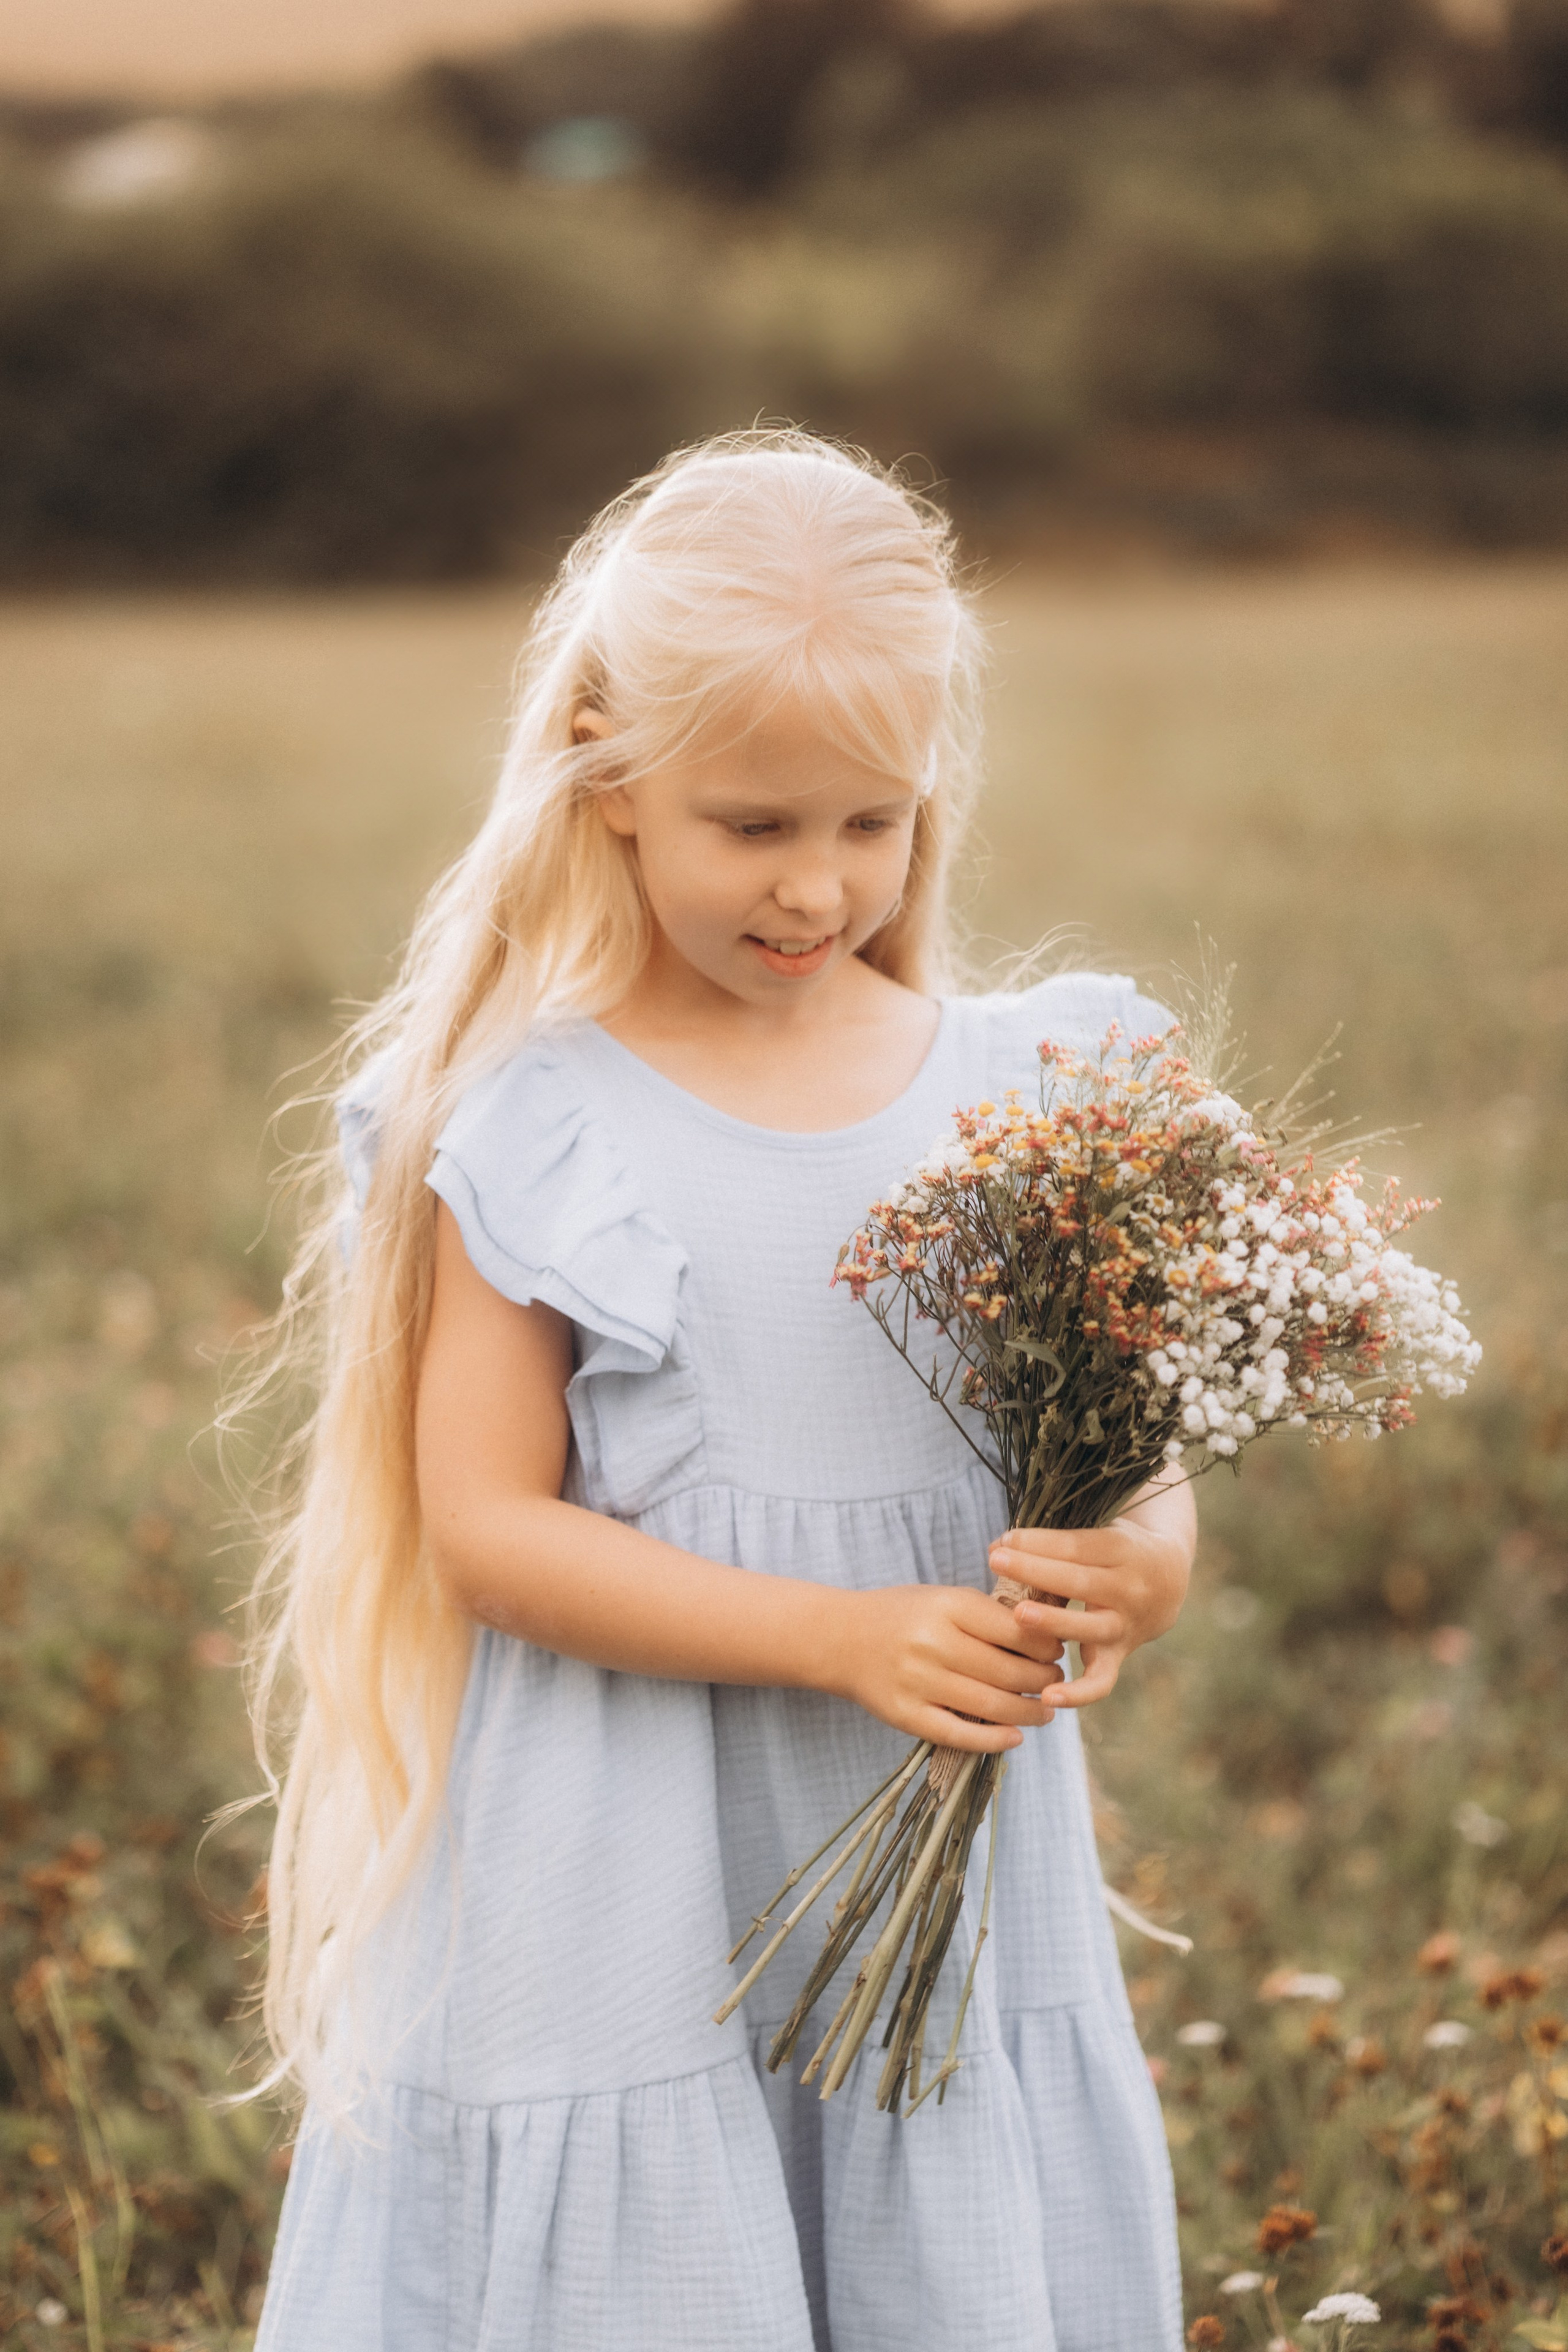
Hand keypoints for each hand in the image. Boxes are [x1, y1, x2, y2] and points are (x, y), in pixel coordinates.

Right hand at [828, 1583, 1065, 1753]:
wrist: (839, 1639)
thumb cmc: (902, 1616)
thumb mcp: (942, 1598)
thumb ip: (986, 1616)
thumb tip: (1044, 1641)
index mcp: (946, 1606)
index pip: (1015, 1630)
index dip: (1045, 1645)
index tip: (1056, 1650)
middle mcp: (933, 1643)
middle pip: (1009, 1671)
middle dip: (1043, 1680)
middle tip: (1055, 1681)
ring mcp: (919, 1682)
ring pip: (993, 1706)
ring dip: (1029, 1712)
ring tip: (1044, 1710)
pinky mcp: (907, 1716)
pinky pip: (961, 1735)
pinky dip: (995, 1740)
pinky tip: (1015, 1736)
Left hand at [987, 1508, 1192, 1710]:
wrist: (1169, 1582)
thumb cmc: (1116, 1551)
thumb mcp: (1099, 1534)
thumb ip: (1055, 1542)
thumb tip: (997, 1547)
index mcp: (1123, 1550)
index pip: (1077, 1546)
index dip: (1039, 1543)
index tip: (1002, 1540)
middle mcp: (1130, 1589)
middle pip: (1080, 1581)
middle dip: (1035, 1570)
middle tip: (996, 1562)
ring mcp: (1126, 1626)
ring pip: (1089, 1628)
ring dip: (1053, 1622)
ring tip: (1018, 1615)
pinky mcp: (1119, 1656)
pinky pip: (1101, 1681)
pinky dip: (1077, 1694)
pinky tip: (1046, 1697)